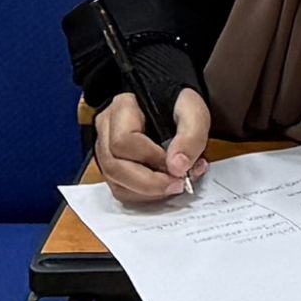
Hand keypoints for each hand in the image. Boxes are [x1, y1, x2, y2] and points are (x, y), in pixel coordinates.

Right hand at [90, 86, 210, 207]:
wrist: (174, 106)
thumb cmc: (179, 105)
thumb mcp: (193, 111)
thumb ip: (191, 135)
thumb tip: (177, 168)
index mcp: (122, 108)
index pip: (123, 141)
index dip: (151, 158)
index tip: (178, 165)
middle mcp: (106, 130)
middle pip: (114, 166)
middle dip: (149, 183)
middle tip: (179, 184)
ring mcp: (106, 151)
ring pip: (115, 183)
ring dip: (147, 192)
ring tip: (174, 185)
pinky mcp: (114, 168)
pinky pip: (121, 190)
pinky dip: (145, 195)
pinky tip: (164, 187)